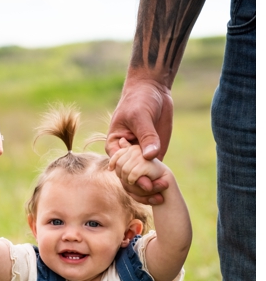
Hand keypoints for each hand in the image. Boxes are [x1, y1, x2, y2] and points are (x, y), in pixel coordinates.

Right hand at [106, 76, 172, 203]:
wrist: (152, 91)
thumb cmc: (139, 100)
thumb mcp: (140, 116)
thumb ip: (146, 136)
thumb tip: (151, 156)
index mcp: (115, 146)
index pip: (119, 167)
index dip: (130, 177)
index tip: (145, 183)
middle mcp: (126, 154)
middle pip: (129, 177)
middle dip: (141, 185)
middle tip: (156, 188)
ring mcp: (140, 156)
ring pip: (141, 178)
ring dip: (150, 186)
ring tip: (163, 190)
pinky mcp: (154, 155)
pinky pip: (154, 172)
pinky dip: (158, 181)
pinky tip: (165, 187)